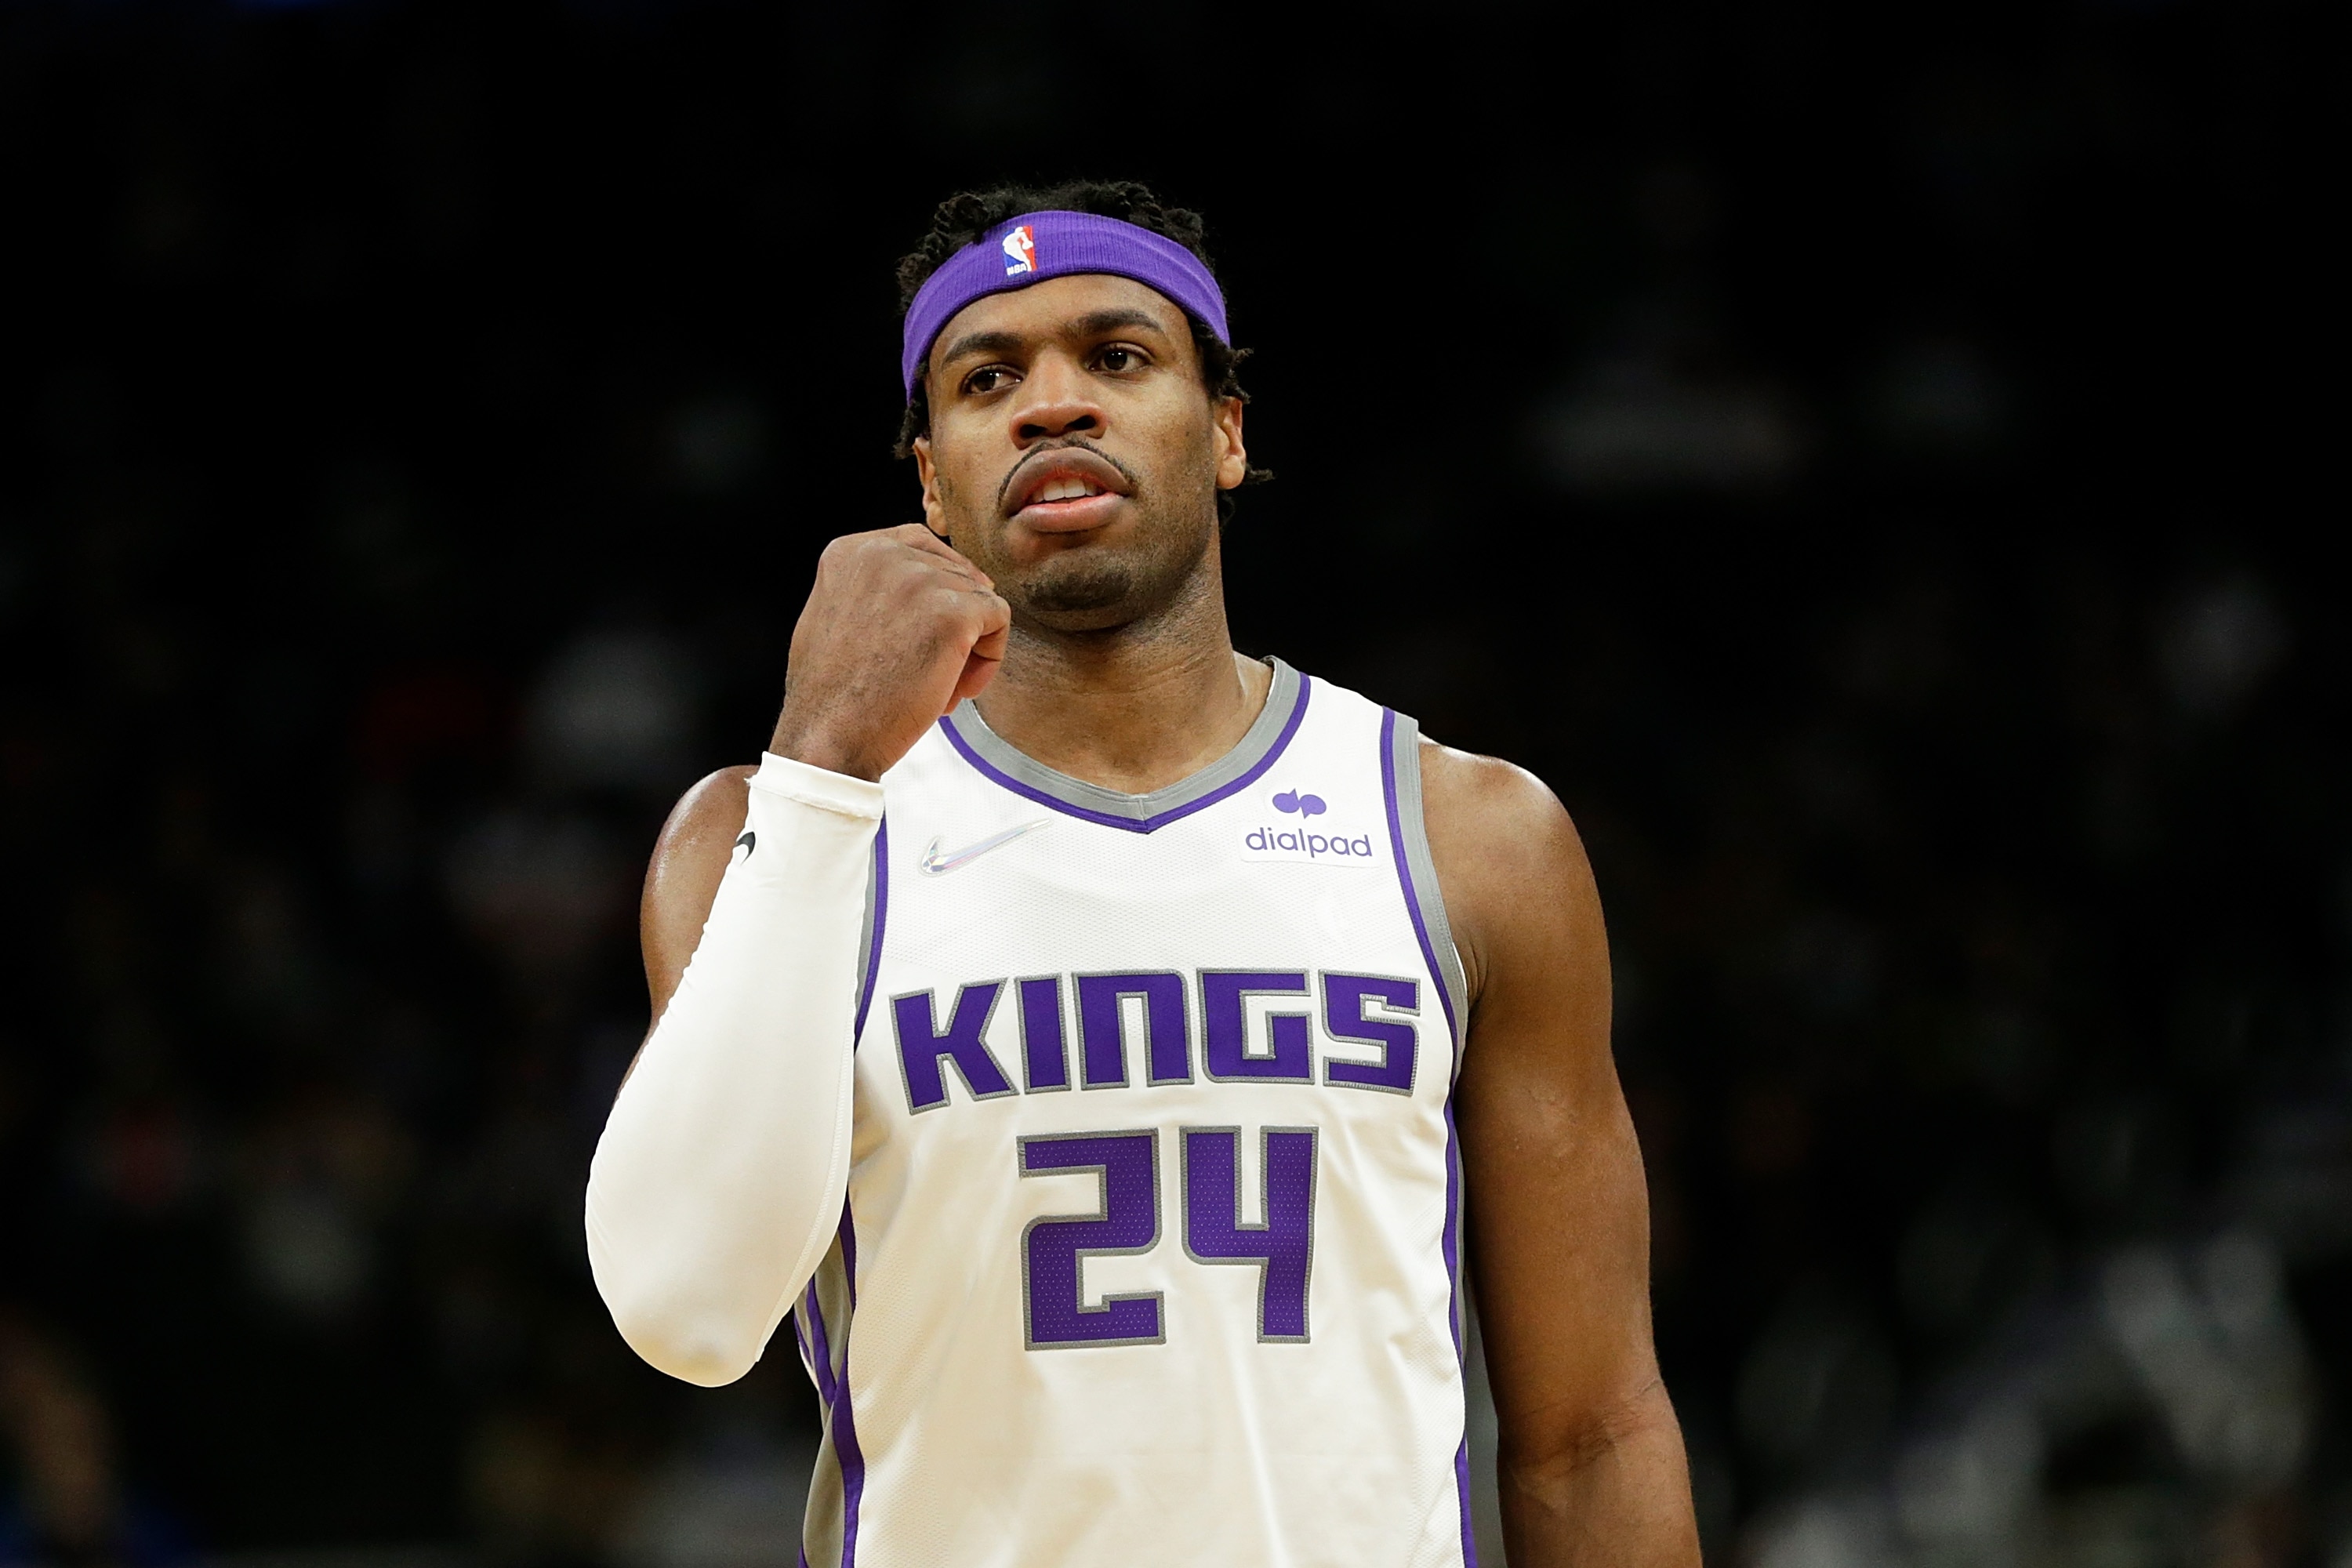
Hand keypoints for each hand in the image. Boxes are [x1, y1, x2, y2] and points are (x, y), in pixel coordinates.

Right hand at [769, 525, 1010, 780]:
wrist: (830, 737)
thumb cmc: (832, 695)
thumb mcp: (836, 616)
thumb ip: (871, 589)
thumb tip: (924, 583)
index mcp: (852, 552)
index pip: (921, 546)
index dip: (943, 583)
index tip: (942, 622)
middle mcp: (884, 553)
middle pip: (955, 574)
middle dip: (955, 624)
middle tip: (932, 673)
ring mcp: (920, 579)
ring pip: (979, 599)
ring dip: (970, 648)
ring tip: (936, 688)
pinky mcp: (953, 612)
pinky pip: (999, 619)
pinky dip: (989, 659)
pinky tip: (956, 690)